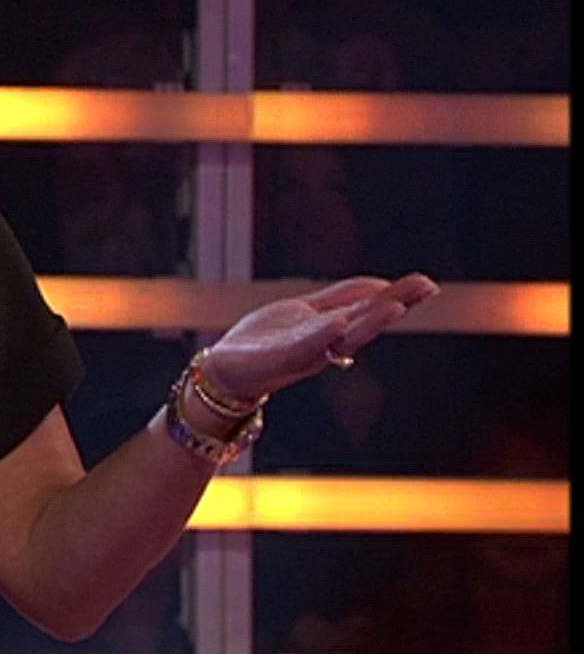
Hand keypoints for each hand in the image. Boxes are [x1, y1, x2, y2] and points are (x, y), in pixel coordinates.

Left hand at [201, 273, 439, 399]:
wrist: (226, 370)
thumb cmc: (267, 340)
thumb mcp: (309, 312)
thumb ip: (341, 299)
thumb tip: (381, 283)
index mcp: (333, 330)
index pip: (370, 309)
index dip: (399, 297)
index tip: (428, 283)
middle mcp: (325, 344)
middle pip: (365, 323)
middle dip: (394, 306)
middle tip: (425, 289)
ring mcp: (303, 353)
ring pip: (342, 338)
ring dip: (368, 322)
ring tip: (393, 304)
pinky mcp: (278, 359)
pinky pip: (303, 348)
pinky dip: (322, 337)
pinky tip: (337, 323)